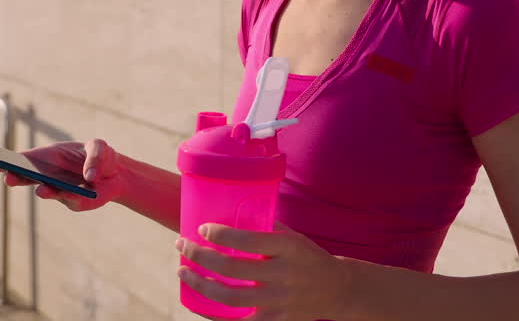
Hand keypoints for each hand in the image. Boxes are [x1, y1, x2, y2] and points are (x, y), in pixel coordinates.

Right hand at [0, 139, 124, 212]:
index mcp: (47, 157)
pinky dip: (68, 195)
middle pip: (26, 177)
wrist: (118, 176)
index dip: (2, 160)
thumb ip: (94, 157)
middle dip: (16, 177)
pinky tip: (69, 192)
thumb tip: (89, 176)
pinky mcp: (73, 202)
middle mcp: (48, 175)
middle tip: (8, 178)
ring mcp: (59, 190)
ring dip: (43, 190)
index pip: (20, 159)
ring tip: (41, 189)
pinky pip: (68, 199)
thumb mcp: (100, 147)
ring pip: (46, 191)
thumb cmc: (101, 157)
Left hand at [175, 220, 348, 320]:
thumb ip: (266, 227)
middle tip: (181, 246)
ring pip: (231, 298)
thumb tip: (230, 209)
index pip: (249, 240)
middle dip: (200, 257)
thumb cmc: (307, 257)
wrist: (337, 290)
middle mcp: (285, 275)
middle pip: (233, 269)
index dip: (221, 236)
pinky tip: (199, 303)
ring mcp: (280, 302)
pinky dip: (215, 315)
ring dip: (200, 285)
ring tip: (183, 272)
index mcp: (290, 248)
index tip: (202, 229)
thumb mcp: (293, 237)